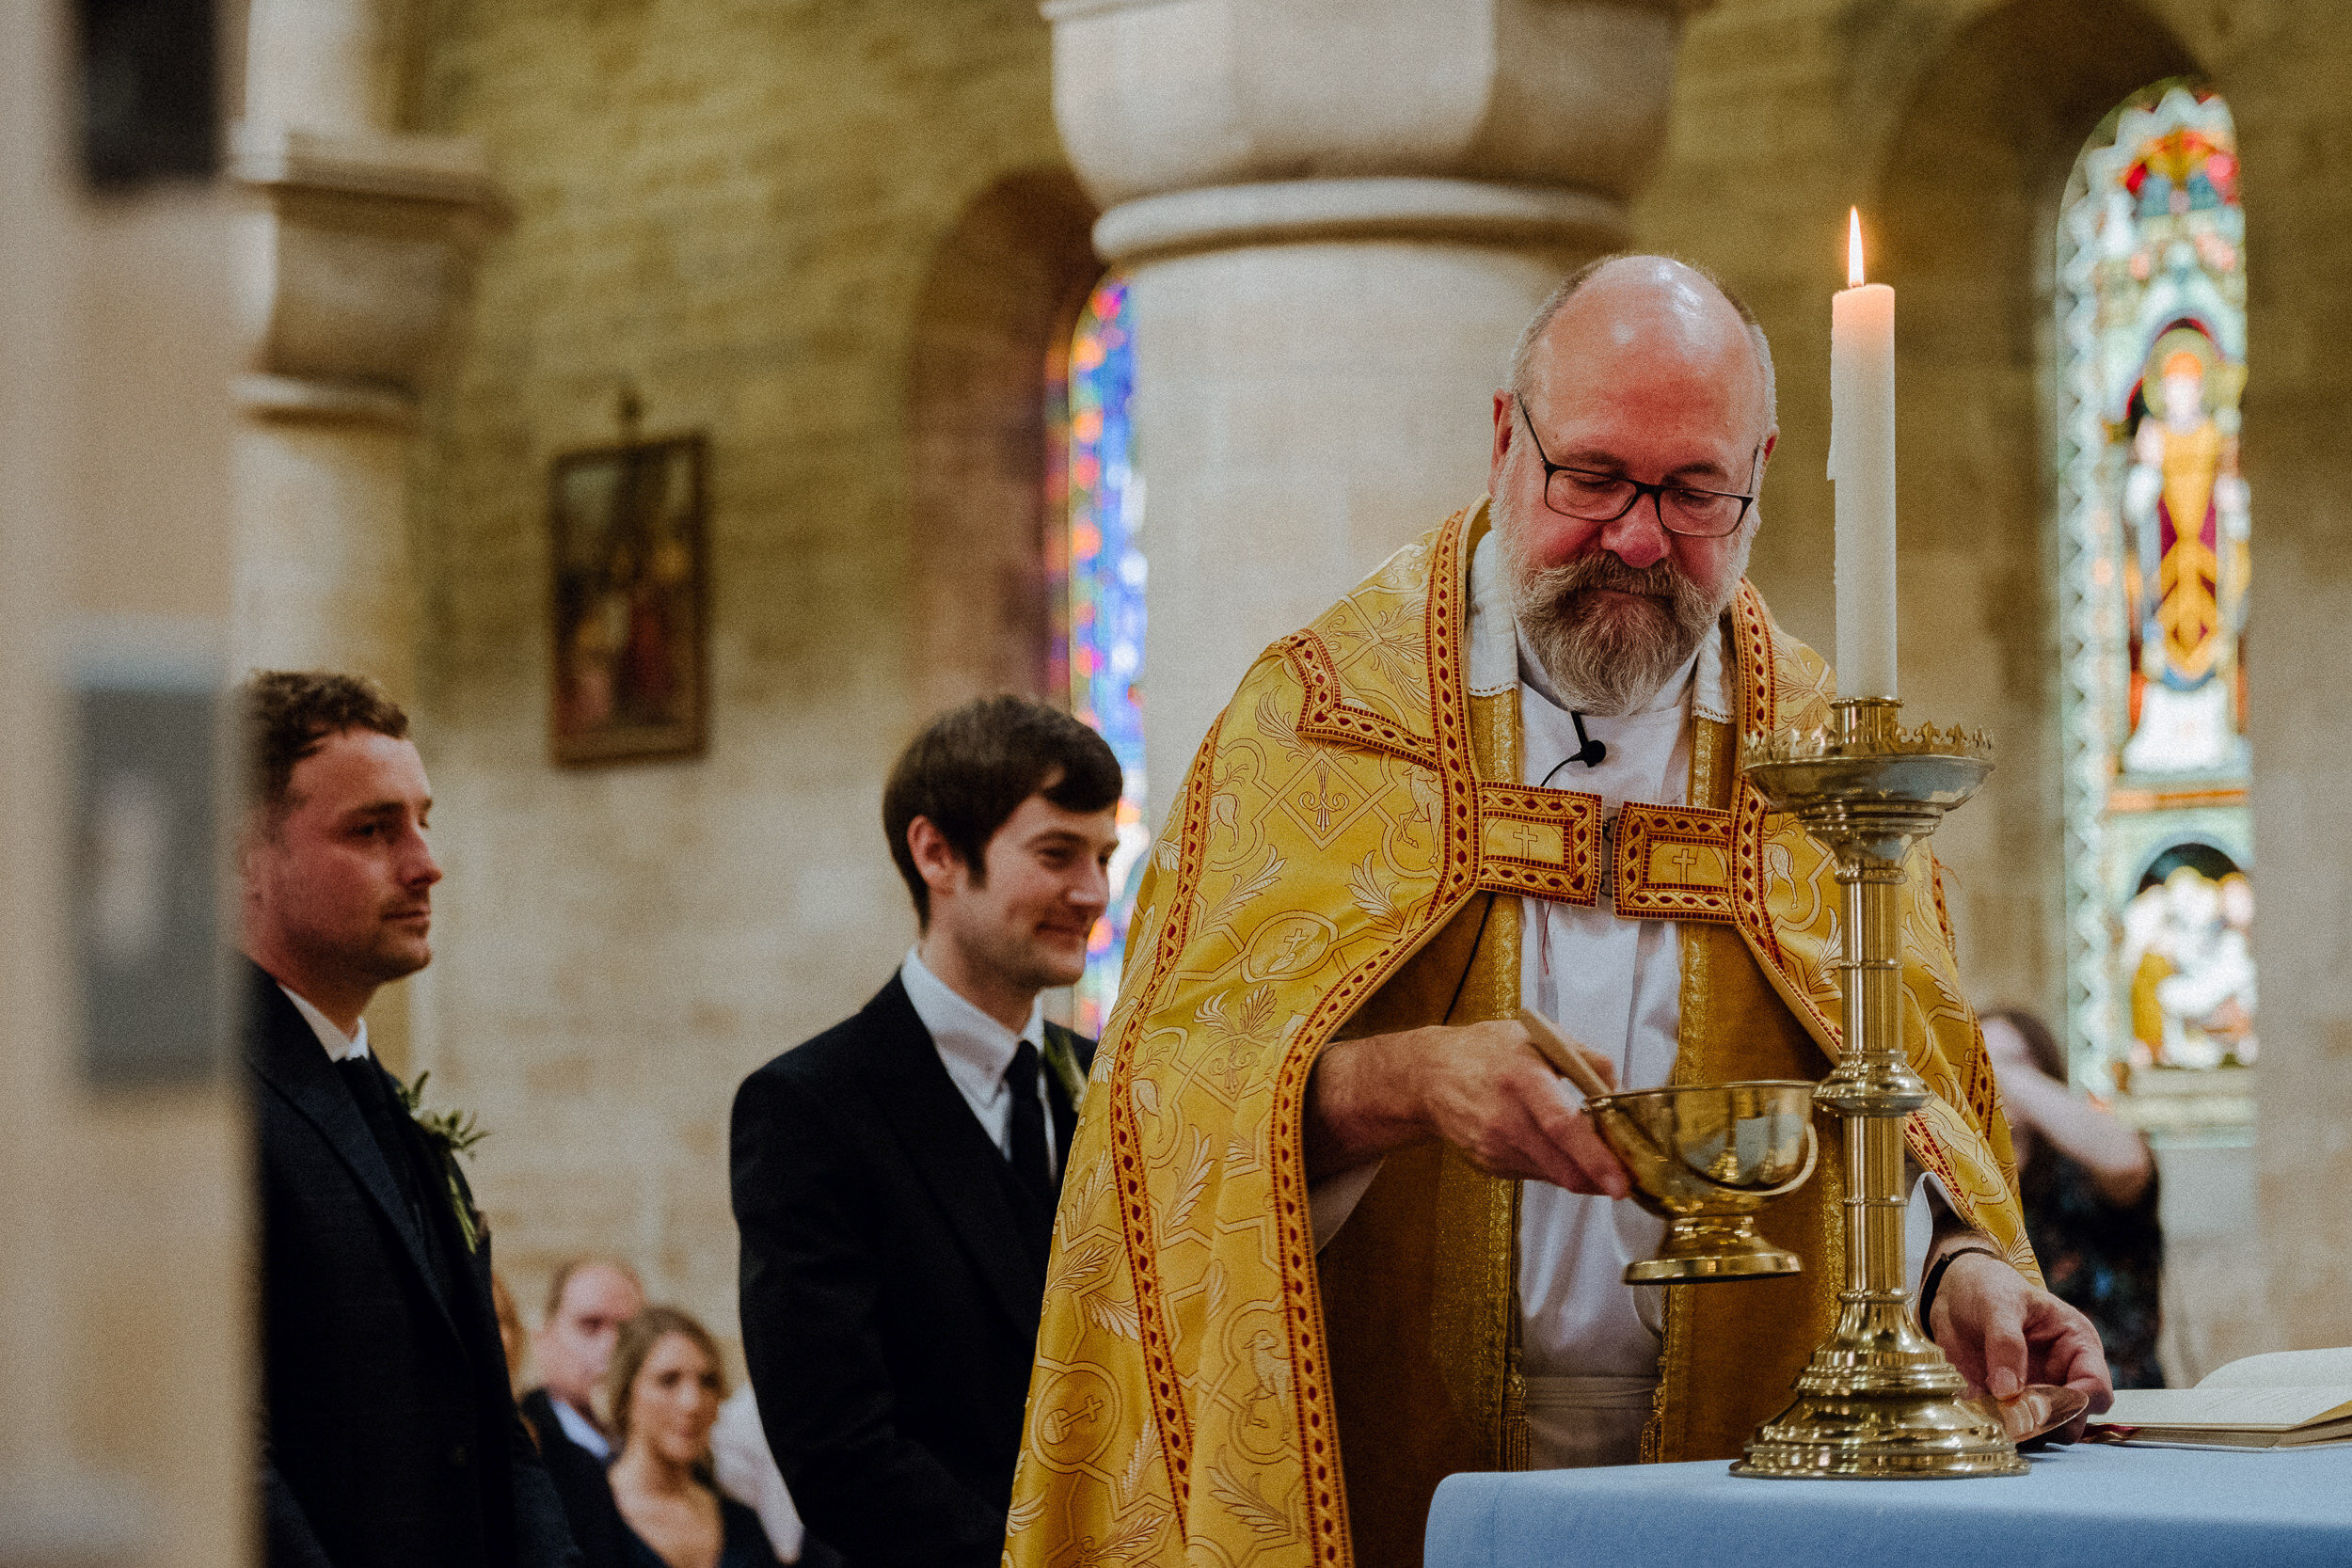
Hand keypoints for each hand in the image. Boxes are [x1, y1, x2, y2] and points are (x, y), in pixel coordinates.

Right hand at [1304, 1019, 1630, 1196]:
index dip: (1595, 1157)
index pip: (1562, 1125)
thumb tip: (1621, 1092)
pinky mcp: (1490, 1164)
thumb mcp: (1540, 1036)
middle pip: (1561, 1164)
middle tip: (1624, 1179)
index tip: (1621, 1180)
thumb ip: (1587, 1058)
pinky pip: (1537, 1175)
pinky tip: (1553, 1146)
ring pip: (1554, 1176)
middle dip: (1598, 1179)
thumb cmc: (1488, 1051)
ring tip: (1593, 1155)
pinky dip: (1556, 1167)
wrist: (1429, 1076)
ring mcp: (1494, 1147)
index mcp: (1522, 1077)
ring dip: (1581, 1173)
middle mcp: (1505, 1118)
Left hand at [1929, 1250, 2113, 1441]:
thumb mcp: (1999, 1303)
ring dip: (2020, 1429)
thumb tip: (2007, 1391)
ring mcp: (2035, 1394)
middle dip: (2046, 1422)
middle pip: (2074, 1420)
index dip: (2075, 1402)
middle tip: (2012, 1413)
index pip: (2096, 1388)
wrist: (1953, 1292)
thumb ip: (2006, 1342)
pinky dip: (1995, 1427)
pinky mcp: (2007, 1404)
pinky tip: (1976, 1412)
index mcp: (2077, 1346)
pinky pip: (2009, 1428)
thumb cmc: (1988, 1287)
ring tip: (1991, 1412)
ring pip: (2043, 1431)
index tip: (2039, 1402)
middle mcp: (2062, 1376)